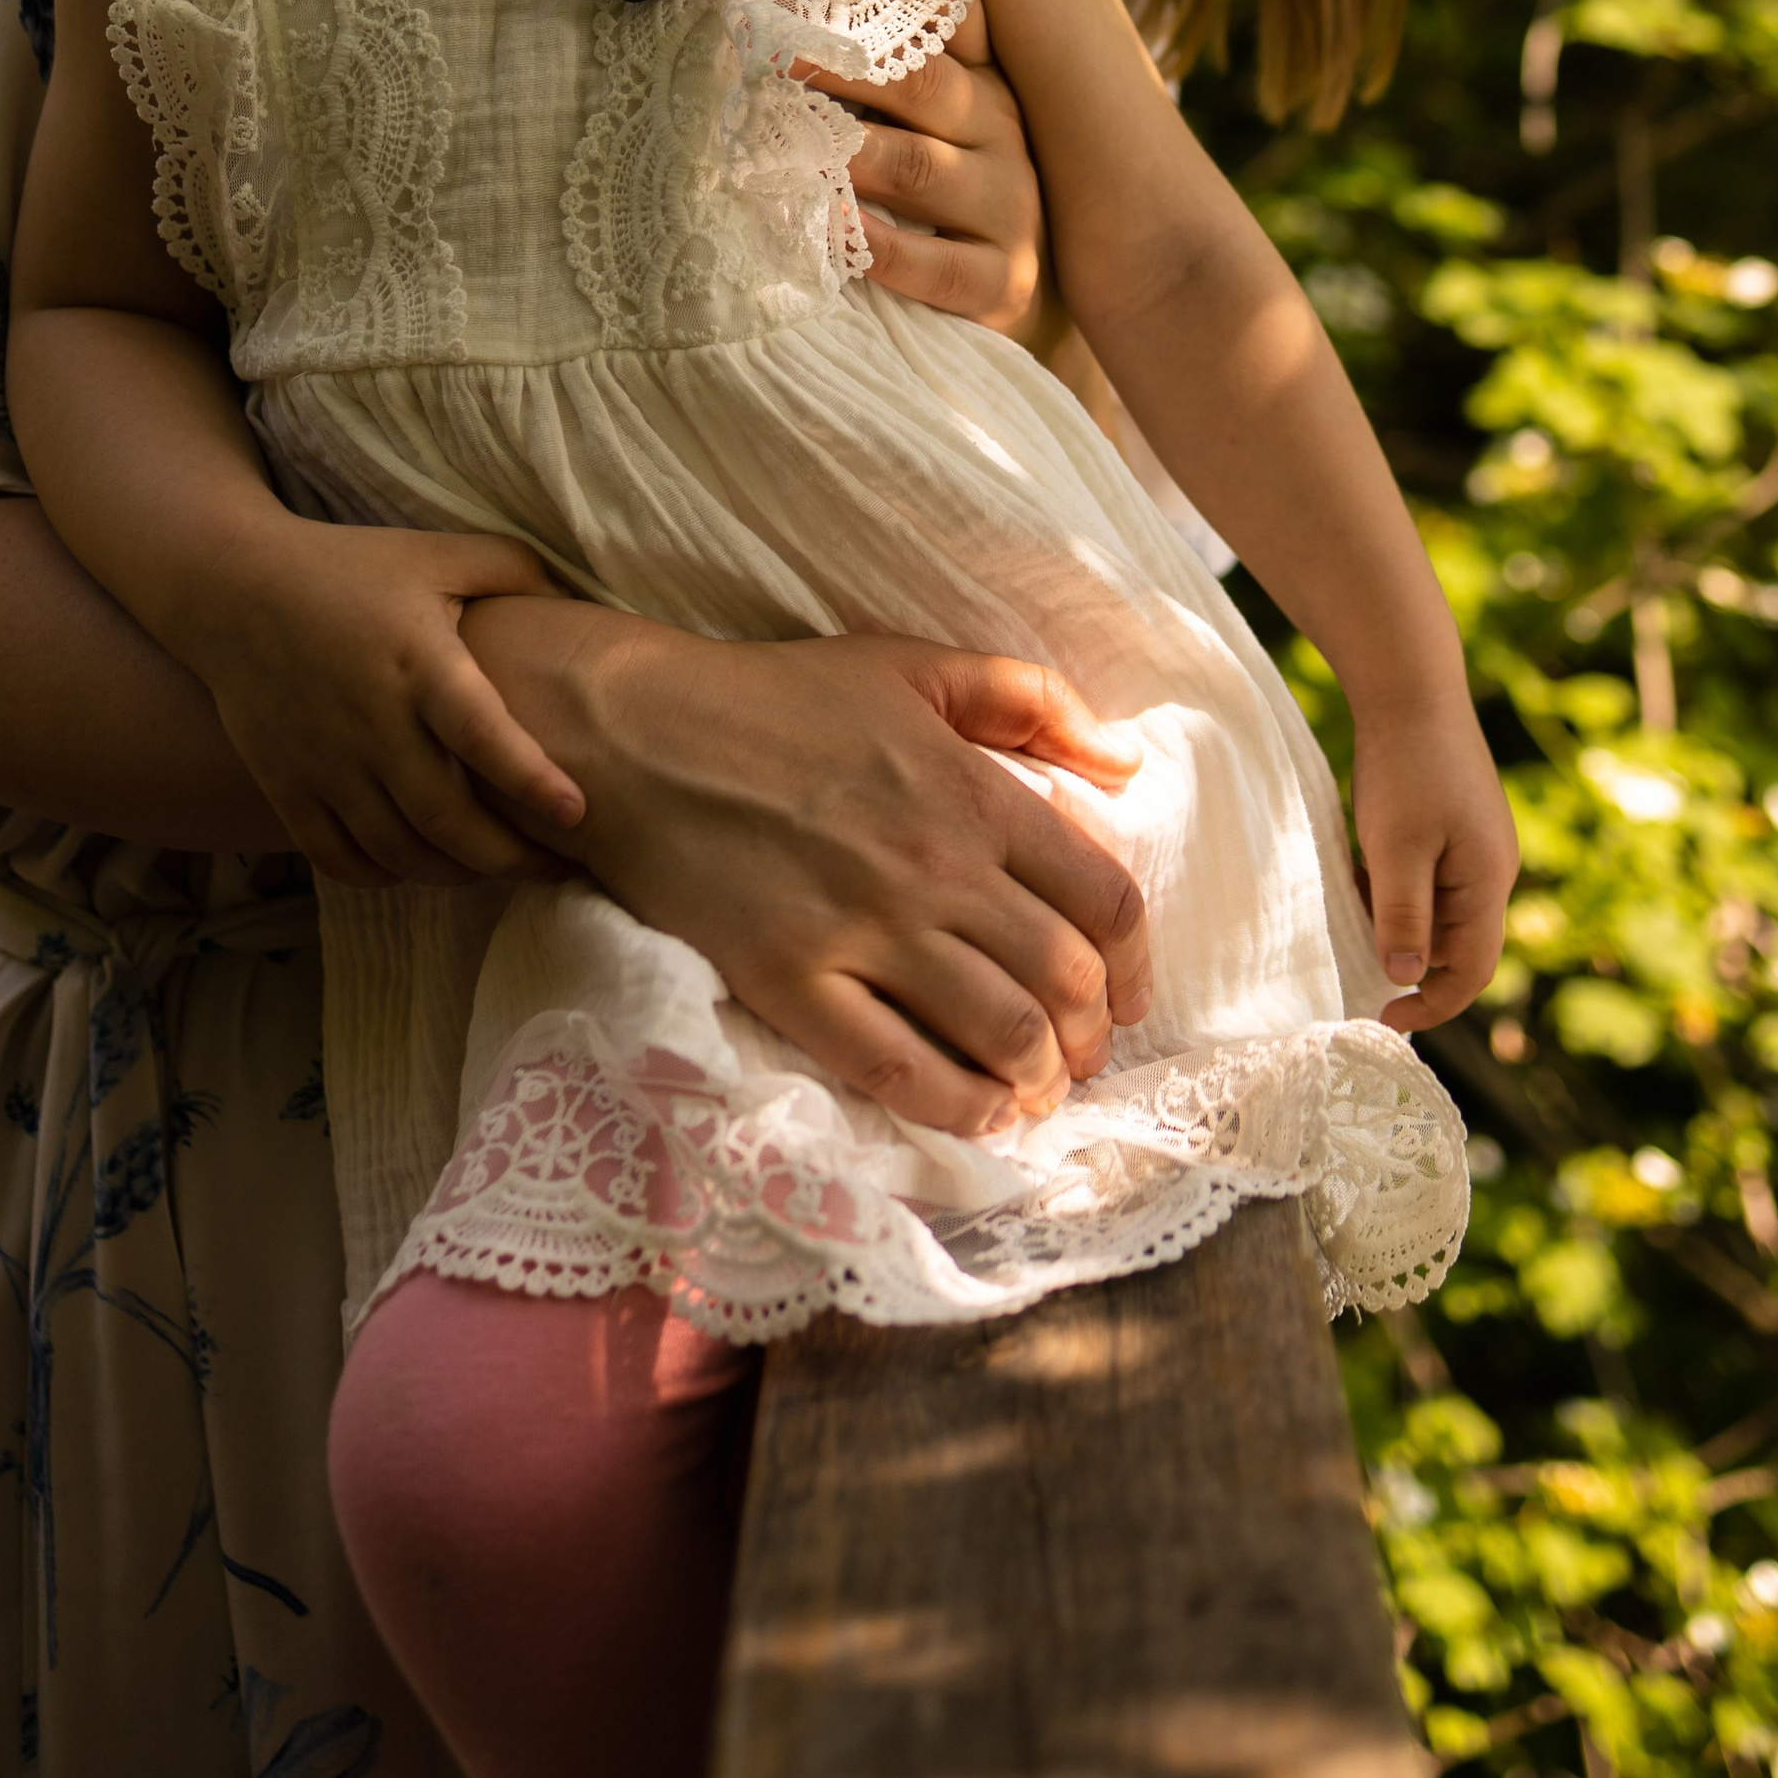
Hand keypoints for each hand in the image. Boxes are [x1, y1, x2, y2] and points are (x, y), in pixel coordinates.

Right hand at [183, 523, 583, 888]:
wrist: (232, 589)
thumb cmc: (350, 569)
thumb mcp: (436, 553)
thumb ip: (513, 570)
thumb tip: (579, 600)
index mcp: (418, 661)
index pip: (482, 734)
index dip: (531, 780)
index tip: (576, 814)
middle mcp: (370, 721)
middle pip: (444, 816)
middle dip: (508, 856)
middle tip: (557, 867)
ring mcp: (324, 761)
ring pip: (396, 849)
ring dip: (455, 873)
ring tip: (500, 871)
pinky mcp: (286, 786)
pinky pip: (337, 858)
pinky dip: (384, 876)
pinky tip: (420, 867)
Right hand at [464, 598, 1152, 1138]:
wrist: (641, 732)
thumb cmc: (779, 696)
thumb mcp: (913, 664)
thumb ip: (1030, 697)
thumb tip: (1128, 761)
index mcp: (974, 793)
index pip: (1103, 899)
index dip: (1136, 964)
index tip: (1129, 994)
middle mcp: (935, 868)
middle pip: (1064, 979)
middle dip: (1092, 1033)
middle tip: (1084, 1054)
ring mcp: (863, 930)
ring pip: (998, 1032)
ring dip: (1040, 1078)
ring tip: (1038, 1090)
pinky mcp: (792, 981)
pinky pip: (898, 1070)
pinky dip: (957, 1106)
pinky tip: (979, 1113)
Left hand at [795, 0, 1054, 343]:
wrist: (1008, 311)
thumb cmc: (940, 212)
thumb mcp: (919, 131)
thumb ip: (878, 78)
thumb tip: (795, 2)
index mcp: (980, 83)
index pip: (946, 19)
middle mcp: (1001, 133)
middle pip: (919, 83)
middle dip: (837, 64)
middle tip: (765, 48)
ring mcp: (1010, 209)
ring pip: (917, 168)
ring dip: (843, 151)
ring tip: (778, 138)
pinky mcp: (1004, 283)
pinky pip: (936, 264)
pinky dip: (877, 245)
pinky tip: (830, 227)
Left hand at [1349, 692, 1517, 1032]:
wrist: (1411, 687)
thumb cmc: (1405, 768)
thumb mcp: (1397, 851)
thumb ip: (1403, 918)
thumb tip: (1405, 979)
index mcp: (1488, 881)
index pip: (1471, 970)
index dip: (1432, 1004)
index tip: (1382, 1018)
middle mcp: (1491, 868)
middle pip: (1455, 943)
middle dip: (1407, 958)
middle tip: (1353, 957)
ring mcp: (1475, 844)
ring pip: (1436, 910)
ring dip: (1394, 919)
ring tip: (1351, 903)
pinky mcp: (1453, 824)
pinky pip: (1426, 878)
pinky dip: (1393, 886)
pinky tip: (1359, 867)